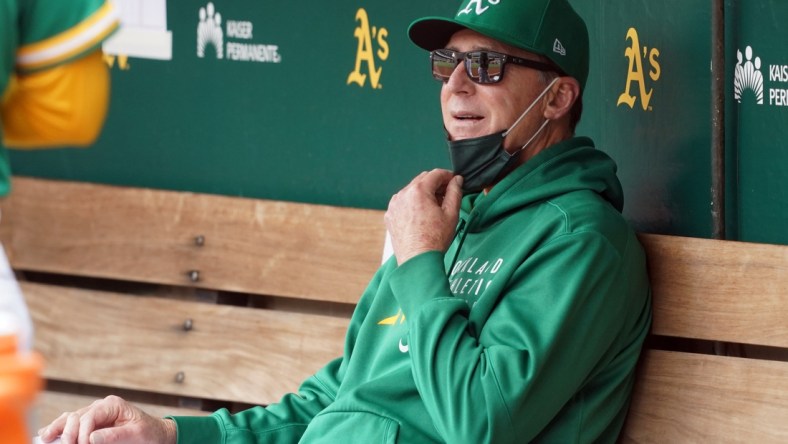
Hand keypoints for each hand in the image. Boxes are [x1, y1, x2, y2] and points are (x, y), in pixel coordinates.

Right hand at [38, 395, 176, 443]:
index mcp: (113, 405)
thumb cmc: (148, 432)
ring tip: (45, 439)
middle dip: (68, 432)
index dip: (83, 433)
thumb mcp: (136, 434)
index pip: (90, 416)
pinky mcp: (90, 423)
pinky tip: (47, 435)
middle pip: (76, 416)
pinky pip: (71, 423)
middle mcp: (101, 406)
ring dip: (57, 428)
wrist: (155, 434)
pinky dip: (59, 428)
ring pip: (69, 418)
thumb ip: (114, 435)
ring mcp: (94, 414)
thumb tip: (91, 438)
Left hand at [385, 169, 462, 264]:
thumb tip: (456, 180)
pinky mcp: (390, 215)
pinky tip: (422, 216)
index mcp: (418, 191)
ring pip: (412, 191)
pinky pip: (403, 203)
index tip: (454, 181)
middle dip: (436, 184)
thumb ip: (455, 192)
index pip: (435, 174)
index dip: (448, 176)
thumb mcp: (451, 214)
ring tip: (435, 208)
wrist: (417, 261)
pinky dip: (413, 204)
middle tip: (447, 195)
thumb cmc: (434, 240)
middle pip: (422, 180)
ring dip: (424, 194)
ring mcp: (394, 205)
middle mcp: (403, 194)